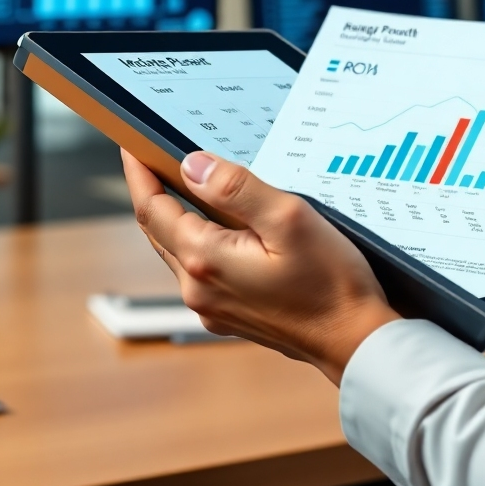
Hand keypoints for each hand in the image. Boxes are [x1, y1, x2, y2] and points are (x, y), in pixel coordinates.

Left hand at [121, 149, 399, 384]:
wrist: (353, 339)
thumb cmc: (331, 282)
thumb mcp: (288, 218)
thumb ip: (236, 189)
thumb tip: (193, 165)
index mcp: (205, 260)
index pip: (153, 208)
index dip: (139, 172)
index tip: (131, 145)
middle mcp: (198, 288)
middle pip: (159, 230)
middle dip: (152, 191)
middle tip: (153, 156)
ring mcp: (212, 306)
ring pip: (177, 250)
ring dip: (174, 216)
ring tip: (184, 183)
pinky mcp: (229, 315)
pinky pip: (198, 270)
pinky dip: (197, 240)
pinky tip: (220, 226)